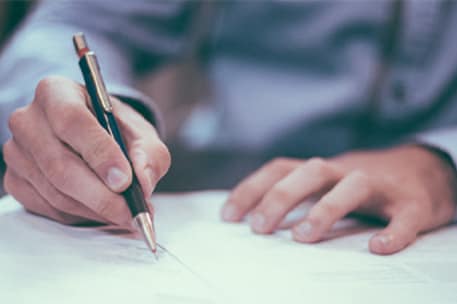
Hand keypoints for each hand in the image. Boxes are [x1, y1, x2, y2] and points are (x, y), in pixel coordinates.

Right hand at [3, 76, 169, 225]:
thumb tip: (143, 182)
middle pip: (59, 164)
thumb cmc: (116, 131)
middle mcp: (29, 120)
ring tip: (125, 214)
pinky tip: (102, 211)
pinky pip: (47, 208)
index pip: (72, 121)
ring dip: (95, 209)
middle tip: (131, 211)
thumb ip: (149, 154)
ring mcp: (17, 152)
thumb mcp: (142, 134)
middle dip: (101, 195)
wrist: (95, 138)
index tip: (125, 180)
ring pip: (55, 191)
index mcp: (57, 92)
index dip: (99, 153)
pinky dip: (80, 215)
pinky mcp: (15, 180)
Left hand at [222, 146, 456, 253]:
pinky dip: (393, 232)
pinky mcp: (414, 203)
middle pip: (311, 172)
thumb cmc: (365, 184)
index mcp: (323, 170)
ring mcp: (382, 185)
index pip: (280, 169)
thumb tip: (255, 219)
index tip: (228, 216)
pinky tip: (379, 248)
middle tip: (259, 228)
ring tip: (302, 237)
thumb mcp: (328, 183)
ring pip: (354, 186)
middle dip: (281, 197)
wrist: (426, 170)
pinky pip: (405, 216)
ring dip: (326, 209)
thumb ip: (299, 194)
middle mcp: (347, 171)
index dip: (252, 188)